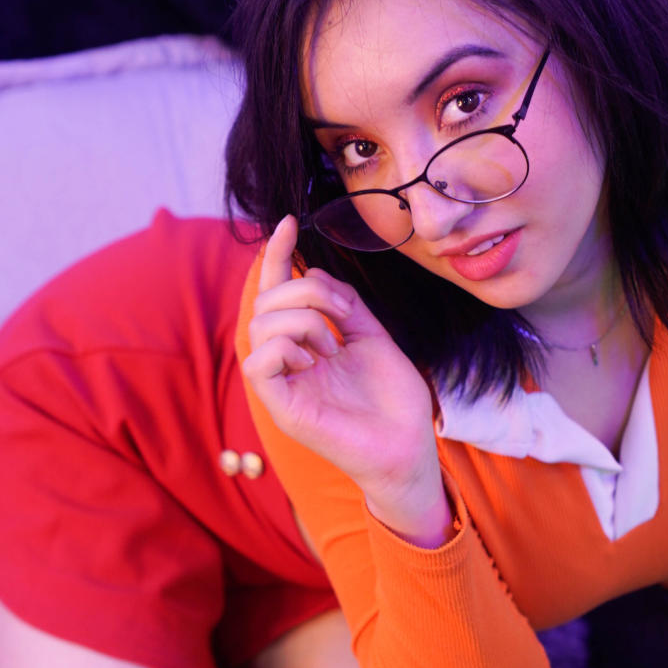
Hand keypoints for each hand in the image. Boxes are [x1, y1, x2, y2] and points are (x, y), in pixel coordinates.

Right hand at [242, 217, 444, 524]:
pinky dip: (285, 348)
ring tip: (333, 346)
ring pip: (261, 324)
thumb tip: (310, 269)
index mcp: (305, 345)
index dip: (276, 255)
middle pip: (267, 300)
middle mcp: (287, 362)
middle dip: (307, 290)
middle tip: (344, 318)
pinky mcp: (281, 408)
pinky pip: (258, 362)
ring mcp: (281, 385)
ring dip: (303, 319)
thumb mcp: (373, 336)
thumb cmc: (394, 401)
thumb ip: (344, 304)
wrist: (409, 446)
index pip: (278, 293)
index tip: (288, 221)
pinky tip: (313, 361)